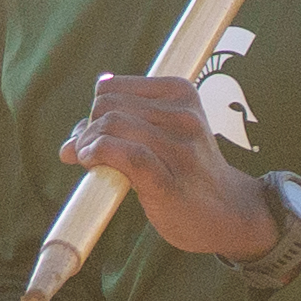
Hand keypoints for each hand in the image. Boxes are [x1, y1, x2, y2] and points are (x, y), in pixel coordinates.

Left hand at [61, 69, 278, 260]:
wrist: (230, 214)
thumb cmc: (187, 173)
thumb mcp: (162, 137)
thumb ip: (118, 129)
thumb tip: (70, 141)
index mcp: (182, 94)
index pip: (110, 87)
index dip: (95, 111)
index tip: (100, 135)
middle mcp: (184, 116)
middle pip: (106, 107)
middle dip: (88, 129)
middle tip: (90, 154)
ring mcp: (179, 148)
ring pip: (110, 127)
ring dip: (87, 146)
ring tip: (91, 163)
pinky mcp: (169, 180)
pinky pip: (124, 154)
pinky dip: (98, 154)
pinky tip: (90, 163)